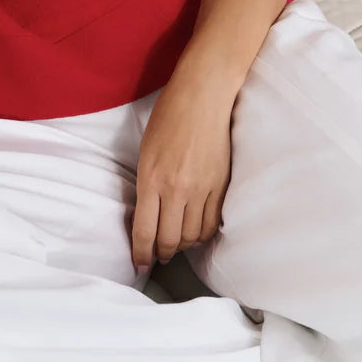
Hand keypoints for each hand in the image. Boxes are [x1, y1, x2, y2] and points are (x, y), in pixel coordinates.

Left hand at [130, 73, 235, 270]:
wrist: (202, 97)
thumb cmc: (168, 118)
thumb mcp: (145, 152)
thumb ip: (147, 186)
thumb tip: (148, 216)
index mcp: (151, 180)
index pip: (145, 231)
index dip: (141, 254)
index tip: (139, 264)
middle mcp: (176, 189)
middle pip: (170, 240)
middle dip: (162, 254)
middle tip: (158, 256)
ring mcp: (202, 189)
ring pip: (192, 236)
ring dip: (183, 245)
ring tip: (177, 243)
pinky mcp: (221, 186)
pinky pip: (211, 223)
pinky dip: (202, 233)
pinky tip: (196, 231)